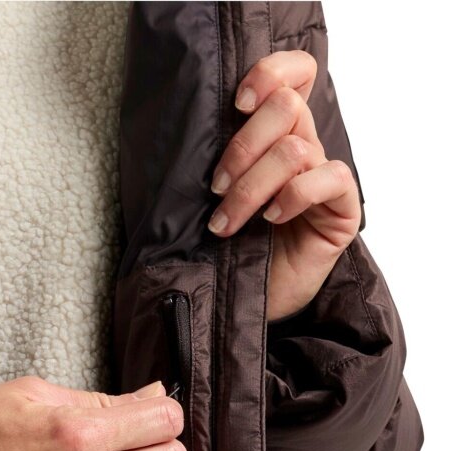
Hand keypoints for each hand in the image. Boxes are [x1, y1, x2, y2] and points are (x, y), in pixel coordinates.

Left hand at [207, 51, 361, 321]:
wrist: (247, 301)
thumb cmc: (229, 250)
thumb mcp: (215, 201)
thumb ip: (217, 163)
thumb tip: (184, 135)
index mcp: (274, 138)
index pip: (294, 75)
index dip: (270, 73)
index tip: (237, 103)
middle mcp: (303, 150)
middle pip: (286, 107)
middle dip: (242, 147)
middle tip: (216, 188)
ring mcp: (323, 180)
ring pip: (295, 149)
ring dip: (251, 187)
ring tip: (227, 223)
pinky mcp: (341, 210)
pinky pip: (329, 179)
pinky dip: (294, 195)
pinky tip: (272, 219)